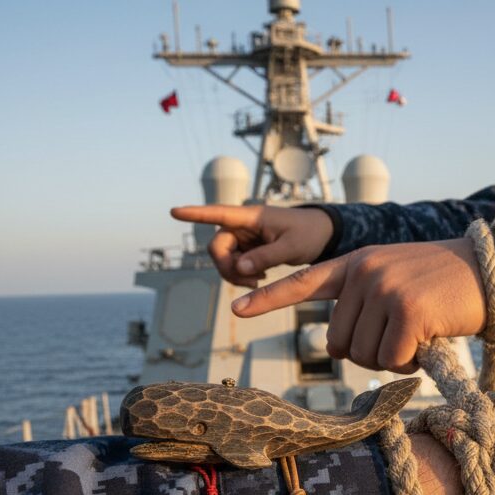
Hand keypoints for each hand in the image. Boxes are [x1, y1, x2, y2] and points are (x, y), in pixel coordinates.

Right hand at [170, 205, 333, 287]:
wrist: (321, 235)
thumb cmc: (308, 234)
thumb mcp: (291, 247)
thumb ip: (266, 257)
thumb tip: (239, 267)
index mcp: (251, 217)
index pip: (219, 213)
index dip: (196, 214)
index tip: (174, 212)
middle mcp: (242, 225)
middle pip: (217, 247)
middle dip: (226, 267)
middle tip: (250, 282)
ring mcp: (243, 238)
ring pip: (223, 259)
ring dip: (234, 274)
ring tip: (257, 282)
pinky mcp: (247, 249)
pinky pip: (233, 265)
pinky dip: (241, 275)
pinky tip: (259, 278)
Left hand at [232, 239, 486, 372]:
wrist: (489, 270)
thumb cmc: (444, 285)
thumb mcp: (396, 279)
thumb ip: (364, 301)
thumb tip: (342, 346)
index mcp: (356, 263)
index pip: (302, 281)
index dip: (268, 298)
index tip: (235, 308)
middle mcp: (364, 272)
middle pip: (338, 343)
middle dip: (367, 353)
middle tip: (400, 339)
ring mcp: (384, 289)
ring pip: (363, 356)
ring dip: (391, 360)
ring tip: (418, 336)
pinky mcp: (407, 311)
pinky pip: (392, 361)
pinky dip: (410, 364)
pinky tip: (428, 342)